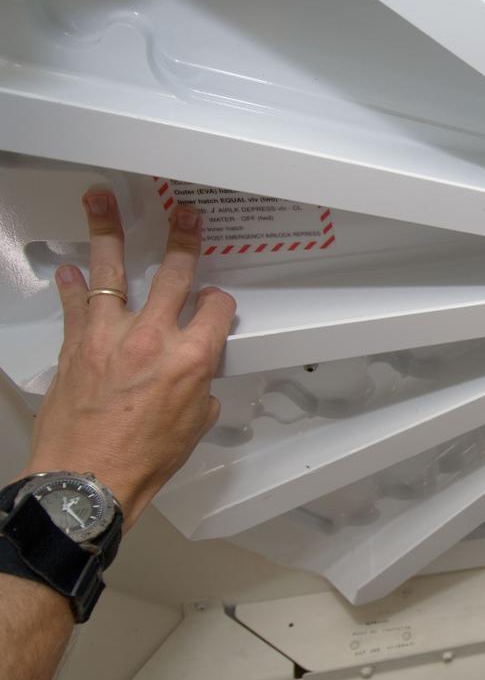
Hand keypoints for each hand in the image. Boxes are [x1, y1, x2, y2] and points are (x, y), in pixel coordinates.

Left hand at [21, 189, 235, 529]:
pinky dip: (70, 284)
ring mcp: (110, 336)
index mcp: (192, 358)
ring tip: (101, 199)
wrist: (89, 479)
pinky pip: (73, 304)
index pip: (216, 308)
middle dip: (183, 239)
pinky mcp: (75, 345)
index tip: (216, 301)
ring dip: (108, 231)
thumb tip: (194, 380)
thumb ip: (198, 390)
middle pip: (173, 273)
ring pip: (111, 271)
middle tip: (184, 215)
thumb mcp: (194, 425)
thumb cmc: (144, 459)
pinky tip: (69, 268)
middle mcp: (154, 338)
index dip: (220, 302)